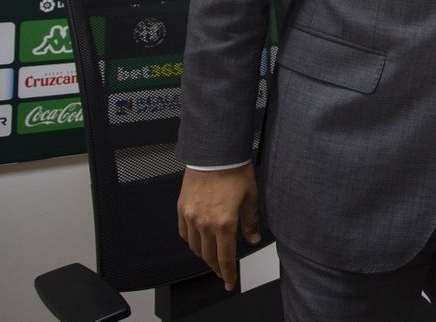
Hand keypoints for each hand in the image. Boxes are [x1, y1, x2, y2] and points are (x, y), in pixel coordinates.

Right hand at [177, 165, 260, 289]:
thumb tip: (253, 238)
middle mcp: (204, 223)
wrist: (214, 153)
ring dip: (204, 255)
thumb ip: (251, 221)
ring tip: (212, 257)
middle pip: (208, 256)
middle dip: (216, 267)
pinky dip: (191, 241)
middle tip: (222, 272)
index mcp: (224, 223)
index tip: (229, 282)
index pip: (225, 258)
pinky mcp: (182, 208)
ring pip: (194, 246)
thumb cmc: (234, 171)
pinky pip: (184, 233)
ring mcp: (190, 217)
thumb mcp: (250, 197)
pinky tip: (197, 241)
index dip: (228, 273)